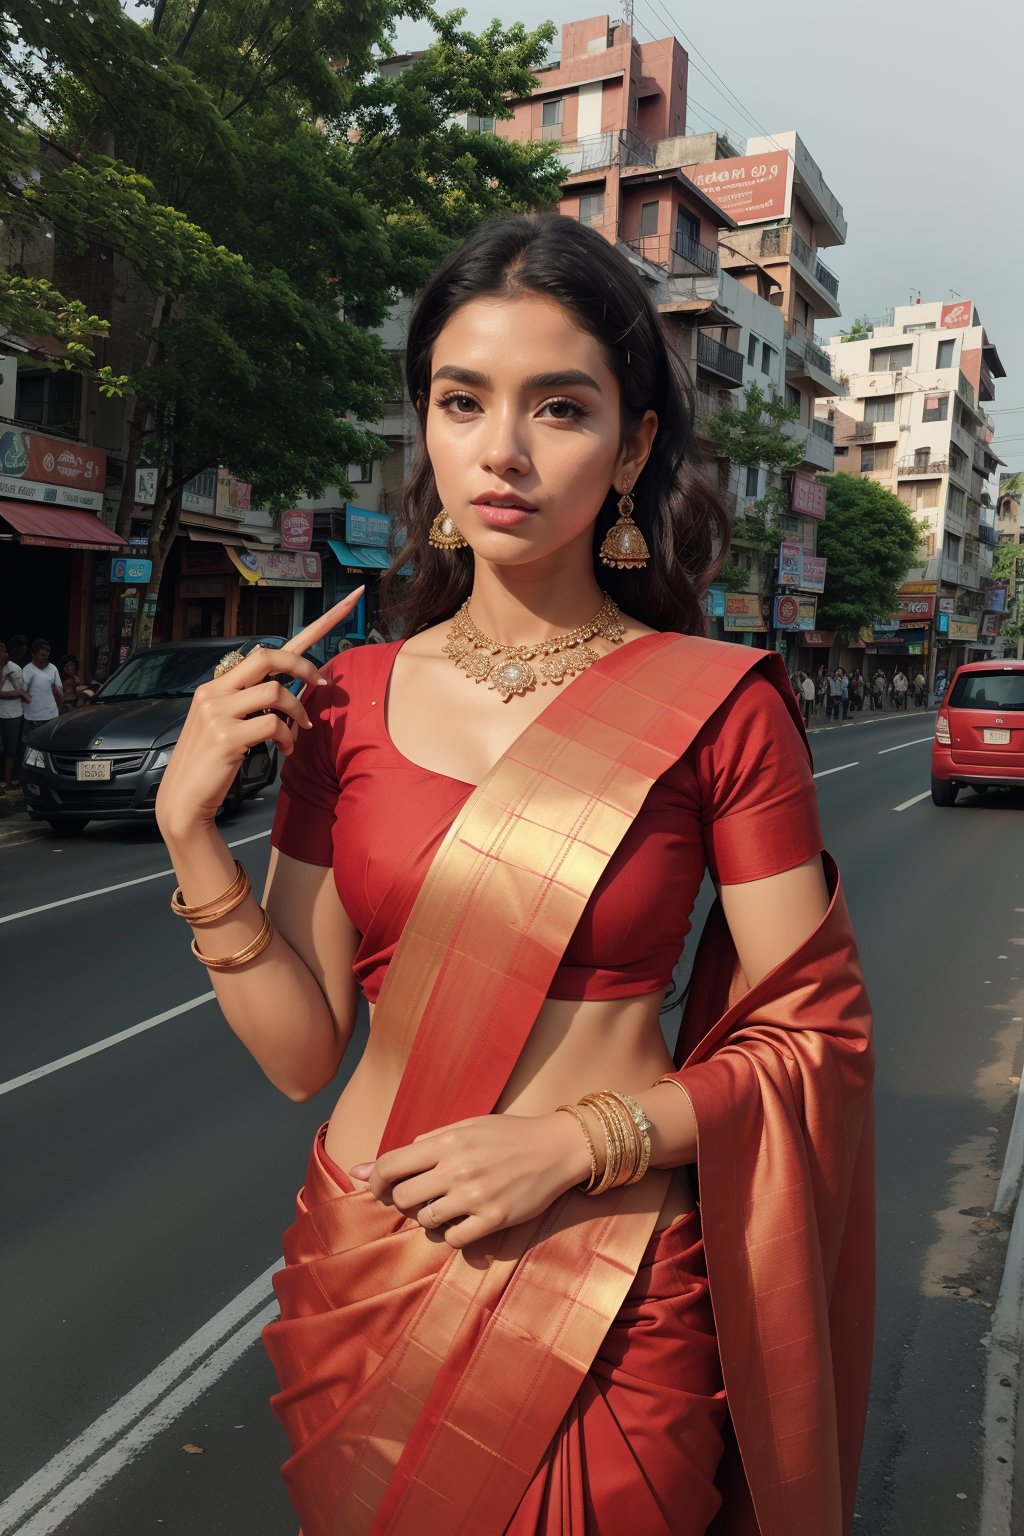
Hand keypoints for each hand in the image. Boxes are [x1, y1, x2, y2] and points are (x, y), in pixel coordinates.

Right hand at [156, 588, 363, 835]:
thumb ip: (248, 704)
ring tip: (300, 732)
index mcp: (217, 685)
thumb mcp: (226, 724)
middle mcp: (215, 691)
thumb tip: (285, 692)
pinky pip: (273, 725)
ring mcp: (217, 712)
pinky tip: (285, 751)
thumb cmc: (212, 763)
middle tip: (325, 684)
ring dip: (298, 712)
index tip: (348, 603)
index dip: (313, 626)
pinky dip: (288, 738)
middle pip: (268, 656)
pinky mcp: (226, 736)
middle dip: (304, 666)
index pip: (263, 649)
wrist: (183, 800)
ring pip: (276, 692)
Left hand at [350, 1112, 591, 1249]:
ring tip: (445, 1208)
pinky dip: (452, 1234)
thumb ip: (420, 1145)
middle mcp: (458, 1168)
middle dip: (403, 1202)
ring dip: (429, 1218)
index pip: (390, 1164)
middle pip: (403, 1198)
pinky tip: (464, 1221)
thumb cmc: (506, 1135)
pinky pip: (453, 1239)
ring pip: (426, 1221)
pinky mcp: (495, 1219)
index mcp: (447, 1141)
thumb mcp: (465, 1127)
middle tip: (418, 1199)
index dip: (375, 1181)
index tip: (378, 1189)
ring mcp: (476, 1195)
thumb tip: (361, 1169)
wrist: (556, 1147)